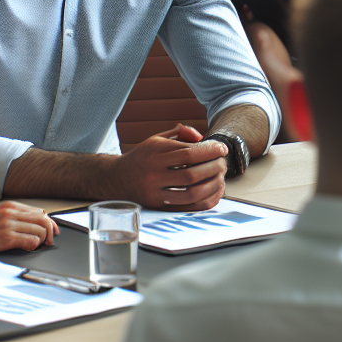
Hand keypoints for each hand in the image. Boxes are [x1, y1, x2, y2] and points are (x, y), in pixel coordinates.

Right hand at [0, 201, 59, 257]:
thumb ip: (12, 217)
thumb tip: (34, 224)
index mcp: (8, 206)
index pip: (39, 212)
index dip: (49, 223)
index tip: (53, 231)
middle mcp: (10, 212)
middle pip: (43, 219)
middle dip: (50, 232)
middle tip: (49, 242)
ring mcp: (7, 224)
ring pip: (40, 230)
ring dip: (42, 240)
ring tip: (35, 246)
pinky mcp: (5, 237)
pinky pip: (31, 241)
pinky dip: (33, 246)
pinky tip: (27, 248)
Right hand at [111, 124, 226, 209]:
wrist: (117, 178)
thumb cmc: (144, 157)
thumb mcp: (157, 139)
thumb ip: (180, 133)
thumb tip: (201, 136)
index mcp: (155, 151)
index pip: (189, 151)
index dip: (210, 150)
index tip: (222, 149)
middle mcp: (153, 171)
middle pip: (191, 173)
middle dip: (214, 168)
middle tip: (223, 163)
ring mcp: (154, 191)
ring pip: (191, 192)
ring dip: (212, 185)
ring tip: (221, 177)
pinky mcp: (157, 206)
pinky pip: (187, 207)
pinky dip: (206, 201)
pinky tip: (214, 192)